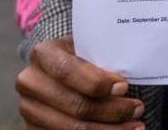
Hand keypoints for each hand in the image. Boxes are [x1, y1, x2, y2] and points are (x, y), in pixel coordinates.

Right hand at [15, 35, 144, 128]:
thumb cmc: (82, 54)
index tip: (124, 87)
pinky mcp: (34, 129)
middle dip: (114, 110)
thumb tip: (132, 74)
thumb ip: (103, 56)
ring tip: (135, 125)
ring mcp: (29, 109)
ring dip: (110, 129)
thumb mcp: (89, 46)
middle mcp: (30, 82)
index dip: (98, 83)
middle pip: (76, 105)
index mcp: (43, 54)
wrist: (58, 67)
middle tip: (138, 109)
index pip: (67, 71)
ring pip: (74, 128)